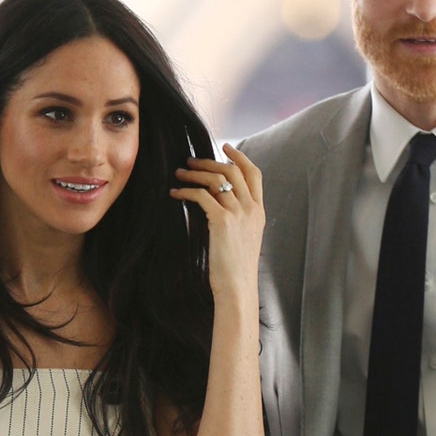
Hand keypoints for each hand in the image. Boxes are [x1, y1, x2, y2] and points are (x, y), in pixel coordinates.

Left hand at [168, 143, 264, 305]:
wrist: (238, 287)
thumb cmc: (236, 269)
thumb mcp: (245, 239)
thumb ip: (239, 220)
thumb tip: (220, 206)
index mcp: (259, 211)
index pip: (254, 174)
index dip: (240, 157)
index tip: (226, 147)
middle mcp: (252, 208)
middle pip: (232, 171)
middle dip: (210, 161)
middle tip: (190, 159)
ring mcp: (238, 213)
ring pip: (216, 179)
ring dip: (194, 173)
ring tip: (179, 173)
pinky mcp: (222, 221)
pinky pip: (201, 195)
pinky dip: (186, 191)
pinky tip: (175, 193)